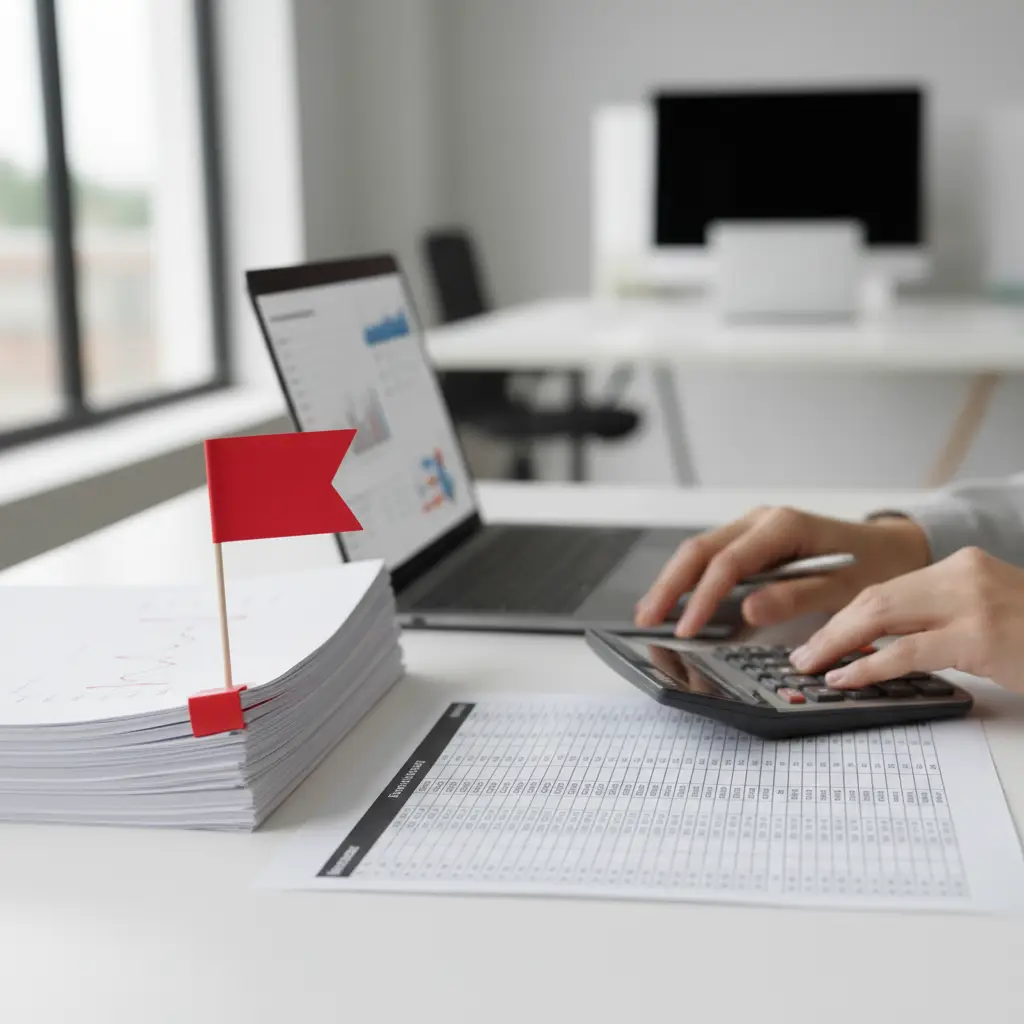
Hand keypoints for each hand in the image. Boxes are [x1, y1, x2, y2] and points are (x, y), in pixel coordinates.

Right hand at [634, 507, 929, 636]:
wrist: (893, 547)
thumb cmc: (874, 566)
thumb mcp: (846, 588)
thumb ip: (796, 597)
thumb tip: (748, 609)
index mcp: (783, 526)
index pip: (728, 563)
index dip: (703, 598)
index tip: (686, 630)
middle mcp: (761, 520)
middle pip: (699, 550)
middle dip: (670, 585)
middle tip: (647, 618)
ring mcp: (753, 527)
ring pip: (698, 550)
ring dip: (673, 581)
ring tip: (650, 612)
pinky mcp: (751, 540)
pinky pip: (711, 556)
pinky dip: (689, 578)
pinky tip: (675, 600)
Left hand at [789, 547, 1023, 692]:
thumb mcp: (990, 614)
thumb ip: (943, 617)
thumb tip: (881, 643)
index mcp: (963, 565)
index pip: (886, 588)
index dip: (846, 615)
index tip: (819, 637)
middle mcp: (964, 574)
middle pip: (876, 598)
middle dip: (832, 629)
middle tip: (802, 656)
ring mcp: (974, 603)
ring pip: (881, 617)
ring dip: (837, 645)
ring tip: (811, 667)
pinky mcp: (981, 637)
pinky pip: (906, 652)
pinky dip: (867, 666)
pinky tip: (845, 679)